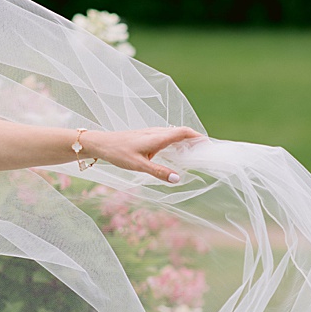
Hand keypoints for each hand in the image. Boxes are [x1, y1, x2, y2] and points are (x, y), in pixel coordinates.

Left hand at [80, 126, 203, 182]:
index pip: (184, 132)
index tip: (209, 145)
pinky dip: (176, 143)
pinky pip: (167, 136)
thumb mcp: (139, 165)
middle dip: (195, 140)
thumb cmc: (118, 153)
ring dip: (186, 141)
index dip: (198, 137)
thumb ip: (159, 172)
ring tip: (195, 153)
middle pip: (182, 132)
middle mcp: (156, 132)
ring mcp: (151, 133)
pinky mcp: (146, 136)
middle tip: (205, 152)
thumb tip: (178, 179)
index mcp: (158, 137)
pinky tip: (175, 153)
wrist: (101, 143)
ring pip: (174, 134)